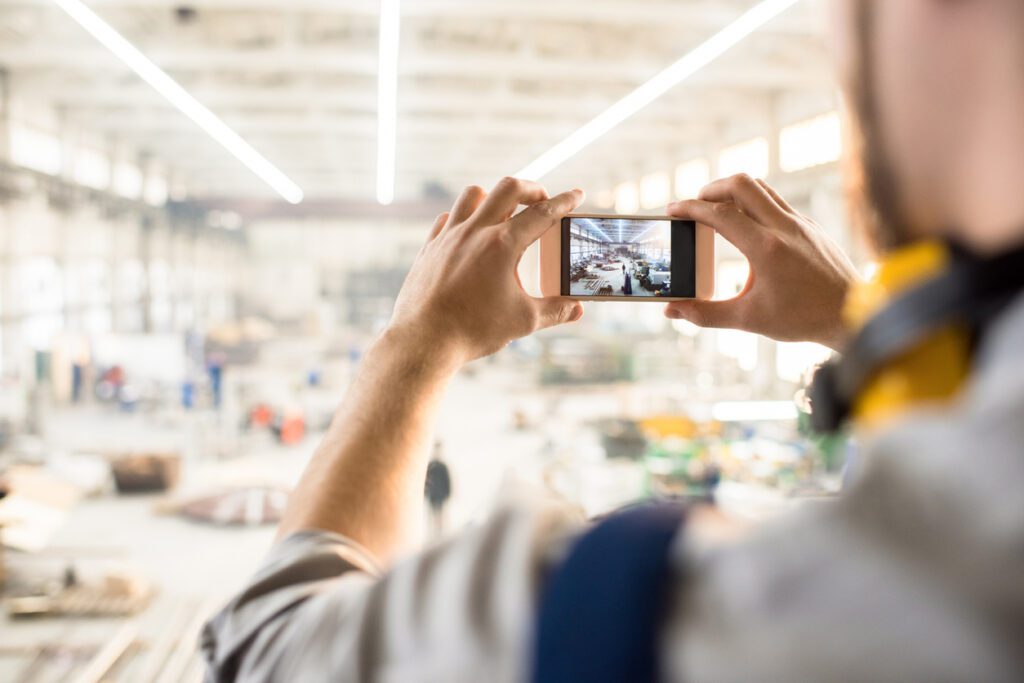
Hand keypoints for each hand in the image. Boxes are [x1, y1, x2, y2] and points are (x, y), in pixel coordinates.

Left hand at [389, 178, 584, 364]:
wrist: (424, 341)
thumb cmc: (473, 330)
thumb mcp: (523, 321)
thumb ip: (555, 311)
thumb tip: (577, 309)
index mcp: (502, 244)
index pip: (542, 213)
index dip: (564, 202)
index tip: (577, 194)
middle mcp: (475, 231)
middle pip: (508, 188)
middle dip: (532, 188)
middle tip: (543, 200)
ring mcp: (449, 236)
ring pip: (473, 194)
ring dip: (494, 196)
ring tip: (505, 212)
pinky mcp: (430, 247)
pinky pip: (448, 218)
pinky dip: (464, 217)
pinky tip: (471, 233)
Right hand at [664, 175, 859, 349]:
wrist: (853, 314)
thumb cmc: (803, 319)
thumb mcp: (749, 319)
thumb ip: (706, 314)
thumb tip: (672, 310)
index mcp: (766, 248)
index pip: (720, 214)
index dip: (690, 208)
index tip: (672, 210)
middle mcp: (784, 227)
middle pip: (741, 184)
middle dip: (711, 189)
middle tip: (695, 206)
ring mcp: (800, 223)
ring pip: (760, 188)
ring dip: (733, 192)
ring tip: (717, 211)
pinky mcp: (810, 226)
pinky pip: (776, 202)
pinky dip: (754, 205)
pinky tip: (747, 227)